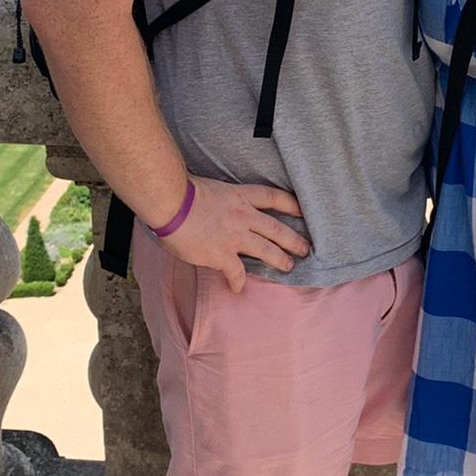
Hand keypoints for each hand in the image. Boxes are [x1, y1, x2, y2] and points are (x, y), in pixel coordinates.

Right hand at [156, 178, 310, 291]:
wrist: (171, 203)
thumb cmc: (183, 191)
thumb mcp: (211, 187)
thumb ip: (221, 199)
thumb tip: (215, 207)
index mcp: (240, 196)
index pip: (274, 198)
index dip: (291, 205)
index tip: (302, 211)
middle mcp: (244, 216)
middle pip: (277, 229)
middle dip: (294, 240)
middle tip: (305, 248)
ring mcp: (235, 236)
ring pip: (267, 251)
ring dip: (280, 260)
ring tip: (289, 266)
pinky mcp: (222, 255)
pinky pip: (237, 273)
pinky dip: (238, 282)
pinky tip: (238, 288)